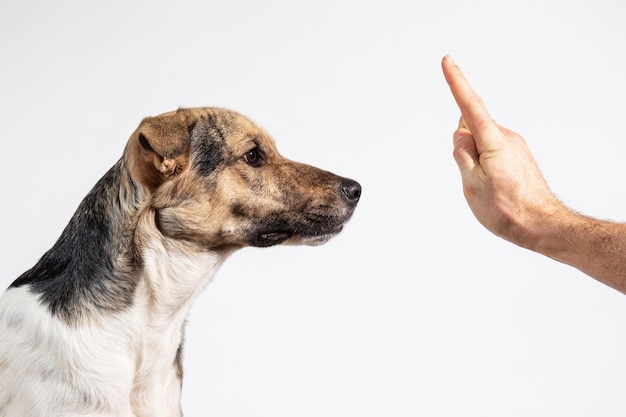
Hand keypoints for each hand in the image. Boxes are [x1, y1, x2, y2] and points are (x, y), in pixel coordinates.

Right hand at [441, 55, 564, 248]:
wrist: (542, 225)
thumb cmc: (507, 210)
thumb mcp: (472, 185)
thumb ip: (462, 154)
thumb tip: (460, 135)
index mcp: (493, 142)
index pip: (469, 106)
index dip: (457, 82)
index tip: (447, 62)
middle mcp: (506, 137)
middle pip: (470, 128)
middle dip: (462, 145)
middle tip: (471, 176)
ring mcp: (514, 146)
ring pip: (480, 141)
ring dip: (473, 158)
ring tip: (486, 186)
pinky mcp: (517, 155)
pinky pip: (491, 150)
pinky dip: (484, 162)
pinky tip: (494, 185)